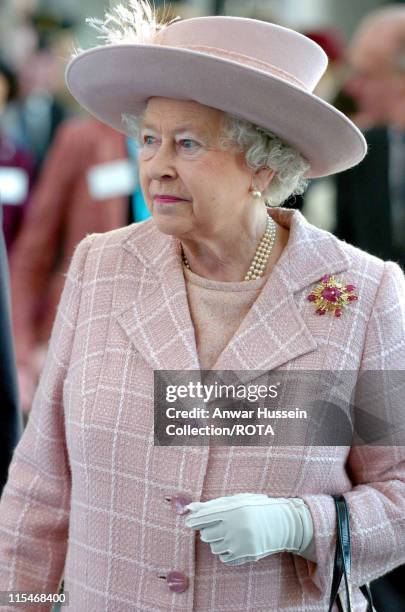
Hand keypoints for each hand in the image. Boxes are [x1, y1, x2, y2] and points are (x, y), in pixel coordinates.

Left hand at [185, 493, 313, 565]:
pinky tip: (236, 543)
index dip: (193, 520)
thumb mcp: (236, 501)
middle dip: (209, 531)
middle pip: (206, 535)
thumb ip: (212, 505)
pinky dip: (226, 552)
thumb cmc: (255, 509)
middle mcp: (235, 527)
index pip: (204, 518)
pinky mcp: (245, 555)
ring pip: (214, 548)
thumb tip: (190, 508)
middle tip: (219, 525)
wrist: (281, 523)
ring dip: (218, 541)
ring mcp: (240, 543)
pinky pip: (224, 558)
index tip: (188, 522)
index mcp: (232, 510)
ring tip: (231, 533)